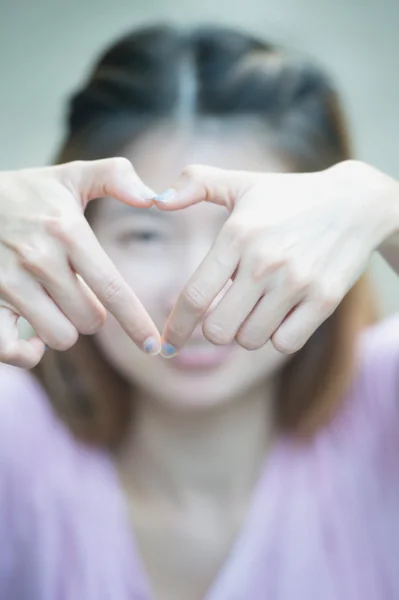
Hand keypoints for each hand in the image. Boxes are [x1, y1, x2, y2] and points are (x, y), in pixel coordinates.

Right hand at [0, 158, 160, 367]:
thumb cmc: (26, 194)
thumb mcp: (70, 177)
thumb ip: (115, 177)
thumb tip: (155, 199)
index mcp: (67, 232)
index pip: (112, 289)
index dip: (136, 321)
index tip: (152, 344)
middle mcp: (39, 260)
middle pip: (90, 321)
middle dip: (92, 314)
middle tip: (77, 292)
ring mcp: (9, 283)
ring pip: (60, 337)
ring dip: (64, 328)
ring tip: (53, 305)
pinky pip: (11, 351)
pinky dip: (27, 353)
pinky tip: (32, 335)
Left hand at [156, 160, 396, 355]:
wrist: (357, 204)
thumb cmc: (289, 197)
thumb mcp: (243, 184)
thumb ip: (196, 184)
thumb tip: (157, 198)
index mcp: (238, 235)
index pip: (194, 296)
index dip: (175, 326)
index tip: (167, 342)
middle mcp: (265, 262)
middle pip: (218, 330)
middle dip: (214, 328)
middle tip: (224, 312)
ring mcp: (297, 283)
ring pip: (250, 339)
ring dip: (247, 331)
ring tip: (256, 307)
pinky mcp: (324, 300)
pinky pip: (285, 344)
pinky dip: (277, 337)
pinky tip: (280, 315)